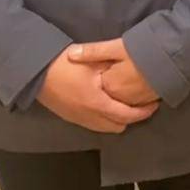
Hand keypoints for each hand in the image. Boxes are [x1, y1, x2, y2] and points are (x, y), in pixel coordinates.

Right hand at [37, 45, 160, 132]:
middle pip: (118, 126)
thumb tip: (129, 71)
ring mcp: (78, 119)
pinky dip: (105, 119)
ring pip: (105, 128)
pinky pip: (94, 124)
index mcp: (97, 103)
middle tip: (142, 105)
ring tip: (127, 105)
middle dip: (132, 118)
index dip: (143, 112)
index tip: (154, 104)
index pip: (126, 115)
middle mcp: (88, 117)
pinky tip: (107, 106)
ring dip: (118, 120)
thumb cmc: (64, 64)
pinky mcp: (70, 117)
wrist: (35, 71)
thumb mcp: (92, 62)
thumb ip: (111, 69)